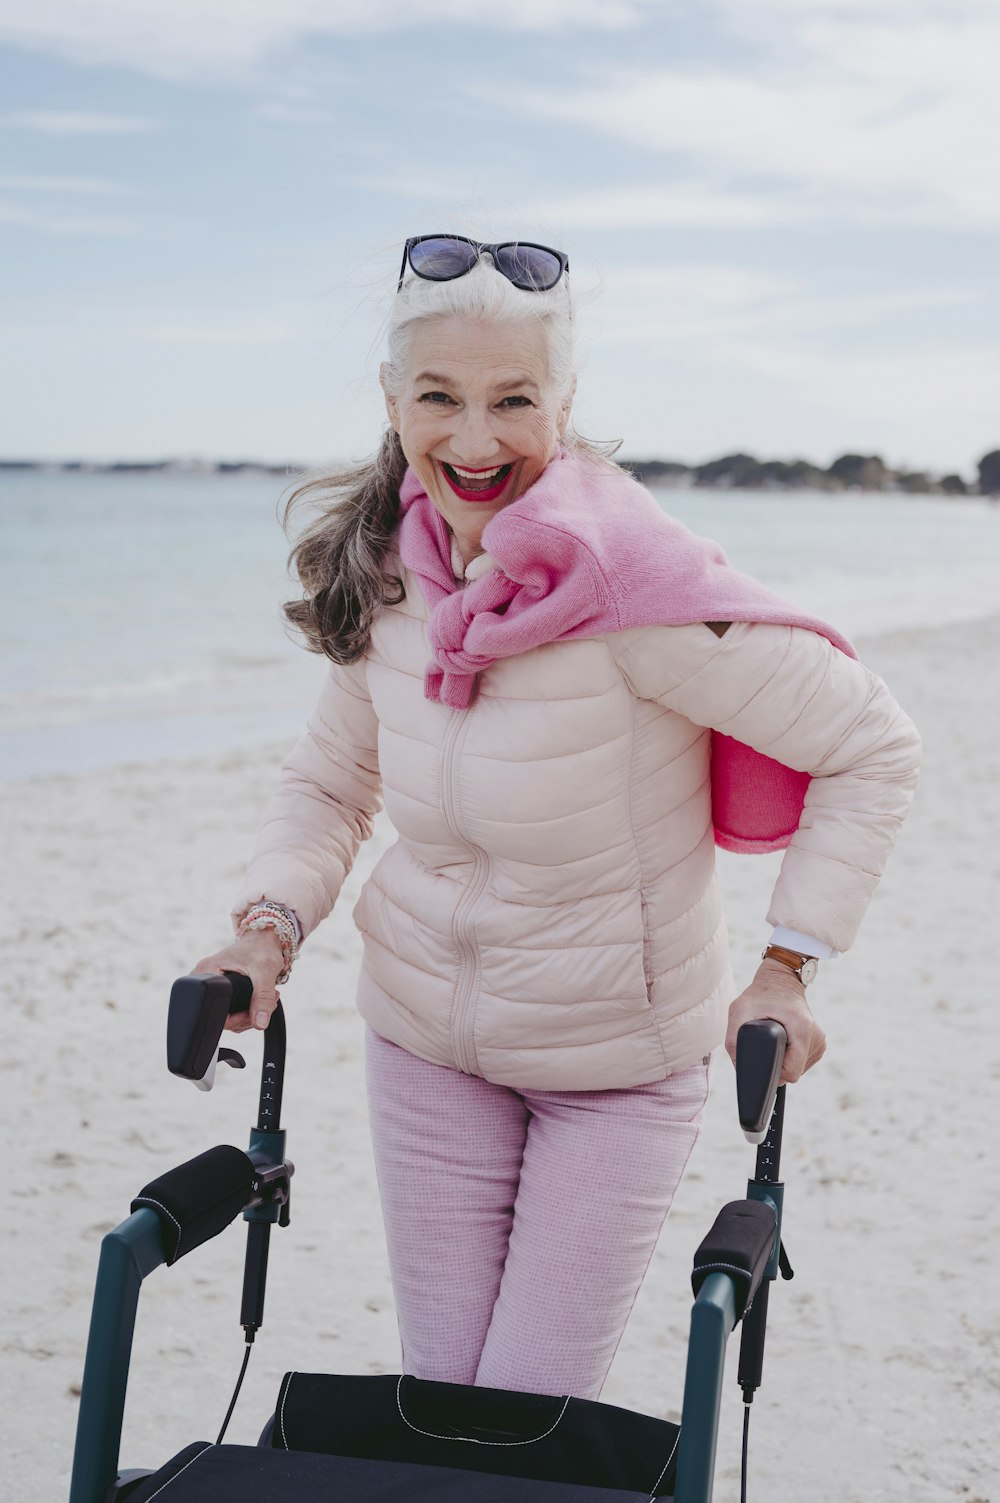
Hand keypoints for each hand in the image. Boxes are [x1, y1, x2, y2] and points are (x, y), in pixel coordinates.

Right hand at [190, 929, 284, 1032]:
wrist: (264, 940)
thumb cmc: (261, 948)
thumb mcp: (265, 970)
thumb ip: (263, 997)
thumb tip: (260, 1024)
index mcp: (207, 972)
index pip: (213, 1009)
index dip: (236, 1017)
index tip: (256, 1007)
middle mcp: (205, 980)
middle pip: (221, 1017)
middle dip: (248, 1015)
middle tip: (269, 999)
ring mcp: (212, 988)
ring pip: (228, 1018)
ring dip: (251, 1014)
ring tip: (269, 996)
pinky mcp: (222, 992)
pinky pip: (231, 1013)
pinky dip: (248, 1011)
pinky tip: (260, 998)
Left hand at [725, 959, 826, 1083]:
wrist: (781, 980)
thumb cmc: (760, 994)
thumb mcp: (740, 1011)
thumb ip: (735, 1041)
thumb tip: (741, 1068)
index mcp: (802, 1029)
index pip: (791, 1072)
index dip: (775, 1072)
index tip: (764, 1059)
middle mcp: (816, 1036)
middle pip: (794, 1072)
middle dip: (777, 1064)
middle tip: (766, 1043)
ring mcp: (820, 1040)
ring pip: (799, 1069)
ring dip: (784, 1059)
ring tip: (776, 1038)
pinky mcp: (820, 1042)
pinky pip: (803, 1062)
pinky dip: (791, 1056)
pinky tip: (784, 1039)